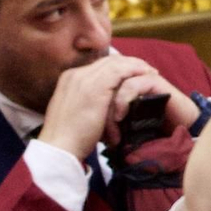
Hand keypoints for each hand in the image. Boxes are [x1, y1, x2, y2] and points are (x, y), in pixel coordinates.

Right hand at [38, 54, 190, 161]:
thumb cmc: (70, 140)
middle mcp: (75, 75)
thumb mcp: (79, 114)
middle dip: (130, 63)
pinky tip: (147, 76)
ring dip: (136, 66)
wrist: (59, 150)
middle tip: (148, 70)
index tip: (134, 73)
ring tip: (152, 72)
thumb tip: (109, 103)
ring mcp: (84, 79)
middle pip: (108, 60)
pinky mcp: (95, 88)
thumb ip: (91, 102)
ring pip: (116, 62)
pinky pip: (120, 71)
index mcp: (69, 80)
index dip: (119, 67)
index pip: (99, 66)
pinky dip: (135, 71)